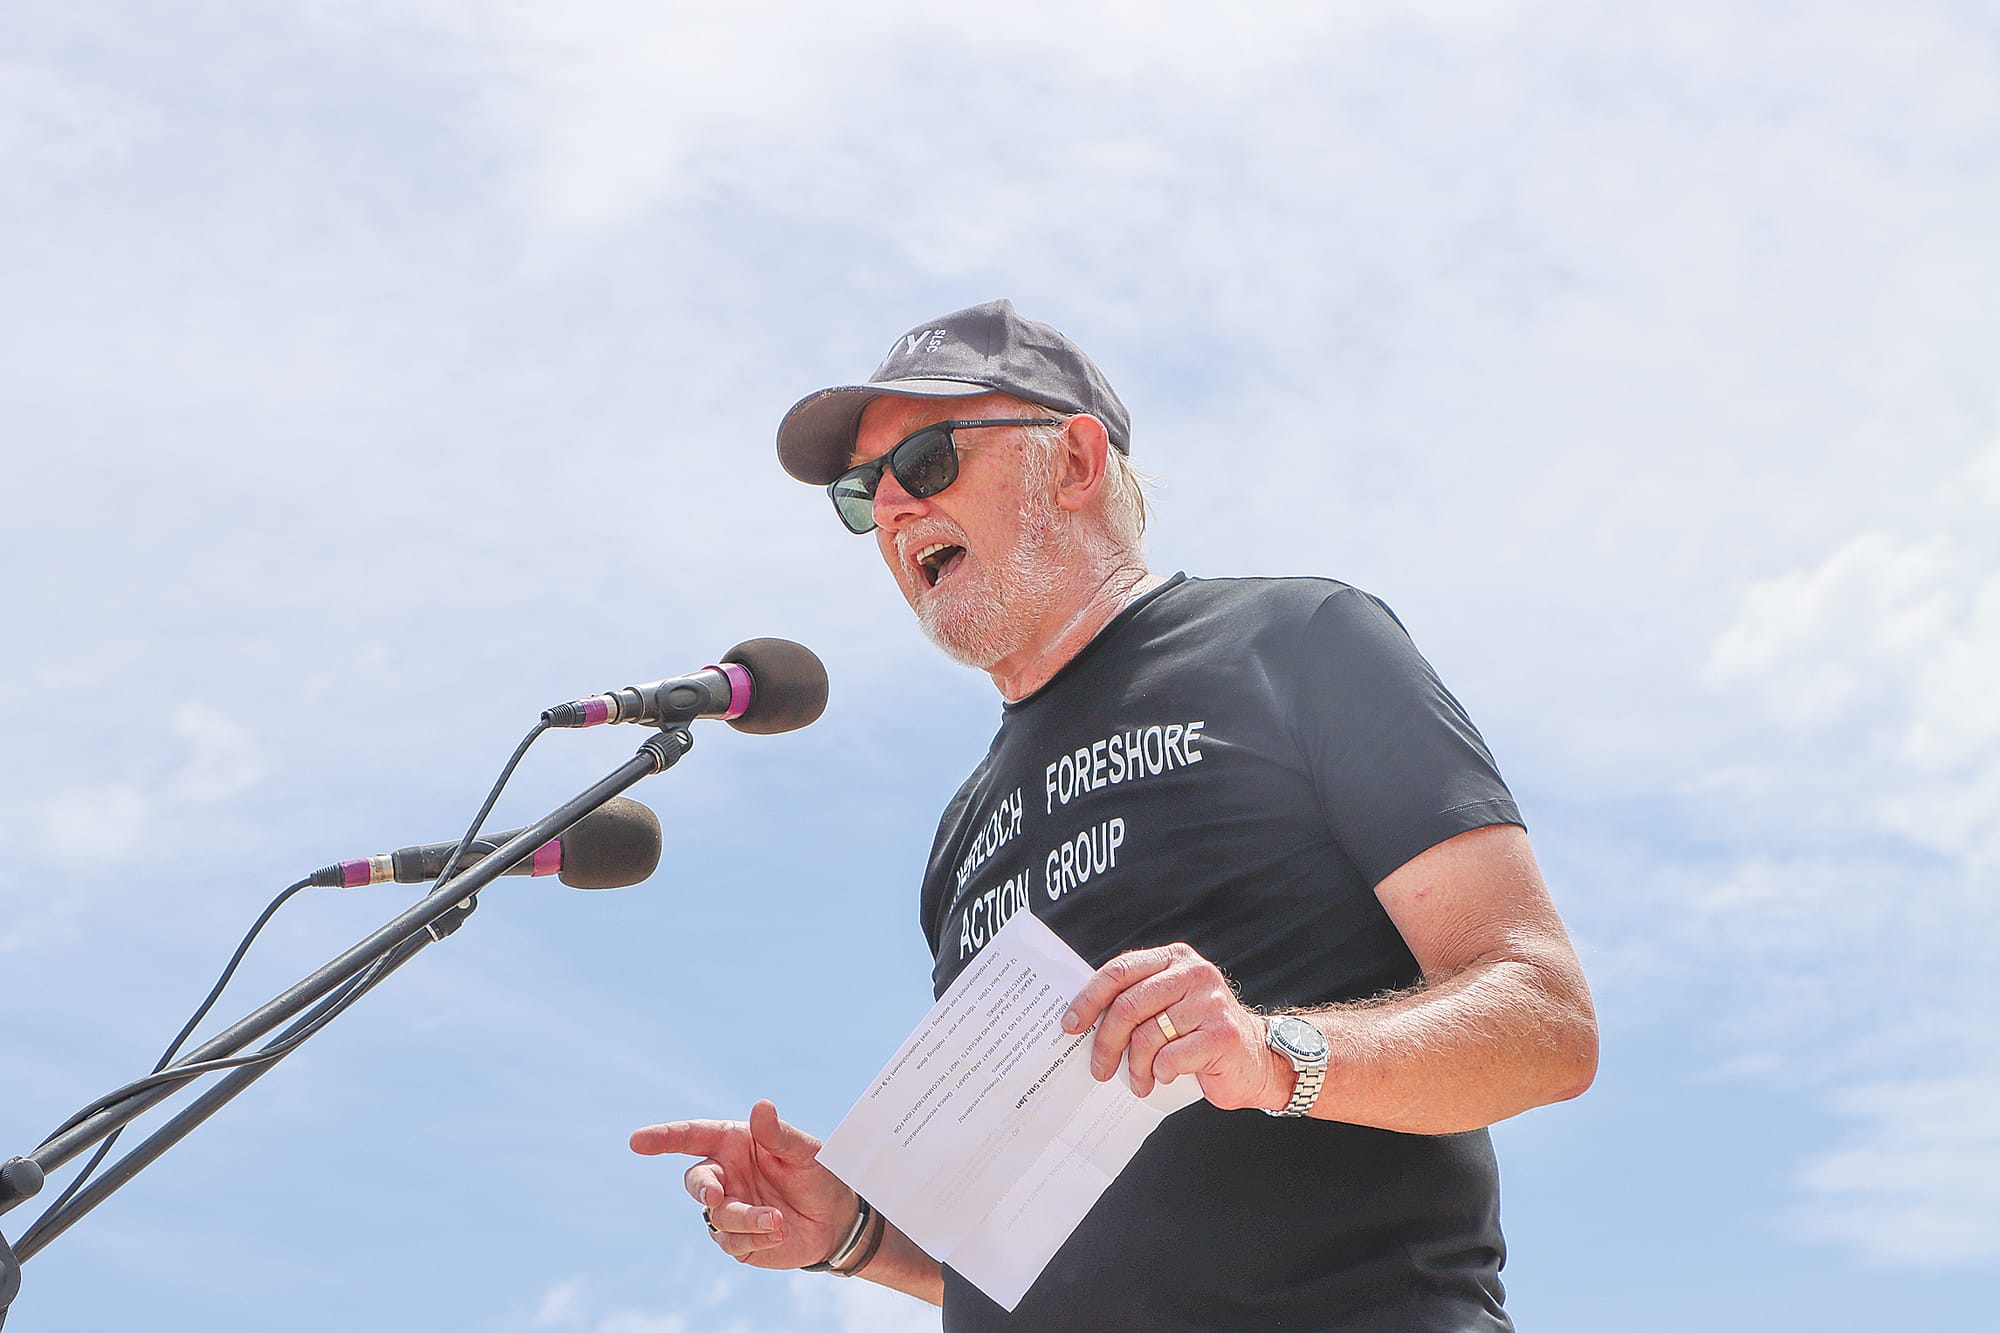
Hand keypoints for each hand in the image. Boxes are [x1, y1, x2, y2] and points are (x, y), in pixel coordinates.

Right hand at [629, 1099, 856, 1268]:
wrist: (835, 1220)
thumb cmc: (818, 1174)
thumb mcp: (806, 1151)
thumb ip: (780, 1134)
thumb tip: (760, 1107)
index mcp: (734, 1144)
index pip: (692, 1137)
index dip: (663, 1138)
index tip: (637, 1142)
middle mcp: (725, 1175)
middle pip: (696, 1181)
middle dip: (703, 1189)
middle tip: (715, 1196)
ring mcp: (728, 1208)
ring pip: (717, 1216)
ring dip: (745, 1219)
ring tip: (777, 1221)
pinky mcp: (737, 1240)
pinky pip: (732, 1242)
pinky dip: (755, 1238)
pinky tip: (779, 1233)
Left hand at [1060, 942, 1290, 1110]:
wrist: (1256, 1060)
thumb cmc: (1200, 1035)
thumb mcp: (1168, 1006)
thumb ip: (1136, 1002)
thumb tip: (1081, 1020)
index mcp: (1174, 959)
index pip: (1119, 971)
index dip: (1088, 999)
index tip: (1070, 1025)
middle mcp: (1194, 973)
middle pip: (1128, 1006)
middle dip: (1106, 1042)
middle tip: (1099, 1068)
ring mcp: (1210, 1002)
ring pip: (1147, 1036)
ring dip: (1134, 1067)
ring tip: (1137, 1081)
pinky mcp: (1221, 1034)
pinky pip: (1170, 1057)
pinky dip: (1160, 1073)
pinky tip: (1164, 1077)